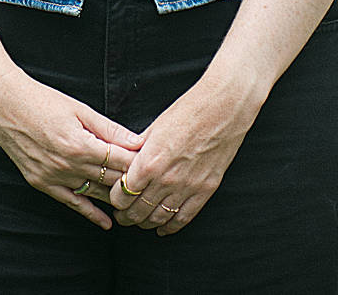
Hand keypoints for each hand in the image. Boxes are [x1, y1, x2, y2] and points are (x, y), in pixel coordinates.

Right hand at [0, 70, 142, 229]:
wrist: (5, 106)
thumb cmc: (44, 101)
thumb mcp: (80, 110)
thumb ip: (109, 129)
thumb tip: (137, 142)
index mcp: (79, 144)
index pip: (119, 161)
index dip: (138, 163)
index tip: (154, 165)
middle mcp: (67, 166)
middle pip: (109, 179)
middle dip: (131, 181)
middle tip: (152, 185)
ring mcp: (53, 178)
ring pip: (94, 193)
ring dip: (115, 198)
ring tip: (137, 204)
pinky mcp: (42, 184)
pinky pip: (72, 203)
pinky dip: (91, 213)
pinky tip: (107, 223)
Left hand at [109, 74, 258, 235]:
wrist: (222, 109)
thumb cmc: (187, 111)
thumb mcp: (154, 127)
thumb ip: (138, 149)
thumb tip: (126, 159)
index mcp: (149, 162)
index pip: (122, 195)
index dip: (115, 199)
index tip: (115, 197)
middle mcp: (166, 179)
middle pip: (137, 211)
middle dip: (126, 215)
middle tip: (123, 215)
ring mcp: (187, 187)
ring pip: (158, 218)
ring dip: (146, 222)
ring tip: (140, 220)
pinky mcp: (205, 190)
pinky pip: (183, 217)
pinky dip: (170, 227)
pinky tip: (163, 227)